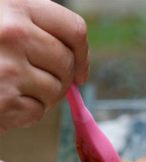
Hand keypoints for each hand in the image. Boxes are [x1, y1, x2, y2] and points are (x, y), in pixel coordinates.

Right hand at [0, 0, 88, 132]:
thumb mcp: (2, 20)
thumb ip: (35, 29)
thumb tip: (78, 58)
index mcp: (16, 6)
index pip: (74, 30)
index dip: (84, 54)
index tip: (82, 71)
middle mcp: (14, 34)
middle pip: (67, 64)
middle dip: (63, 79)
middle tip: (45, 84)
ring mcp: (8, 69)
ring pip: (56, 91)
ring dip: (44, 97)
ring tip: (19, 90)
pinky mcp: (3, 100)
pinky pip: (37, 112)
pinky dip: (26, 113)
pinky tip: (8, 102)